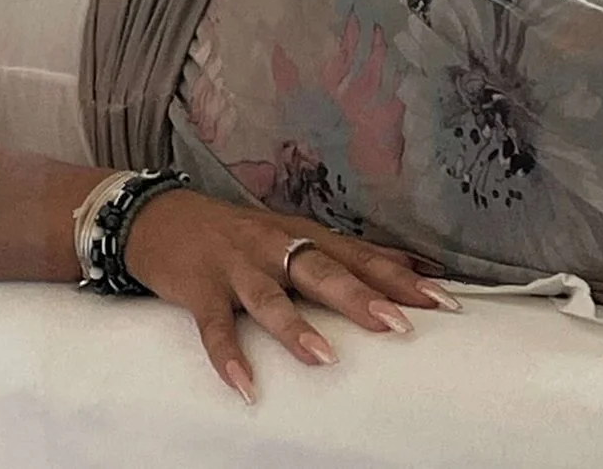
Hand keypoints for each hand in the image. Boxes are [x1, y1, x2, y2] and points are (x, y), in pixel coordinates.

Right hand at [122, 189, 457, 403]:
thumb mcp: (288, 234)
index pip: (360, 255)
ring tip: (324, 358)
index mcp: (301, 234)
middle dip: (361, 297)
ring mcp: (236, 267)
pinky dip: (229, 357)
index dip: (401, 278)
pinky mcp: (200, 289)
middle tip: (398, 326)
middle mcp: (274, 246)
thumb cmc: (235, 233)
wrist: (159, 216)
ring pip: (270, 297)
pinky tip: (245, 385)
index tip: (443, 301)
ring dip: (297, 328)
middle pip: (322, 271)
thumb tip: (404, 270)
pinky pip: (215, 328)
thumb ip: (337, 255)